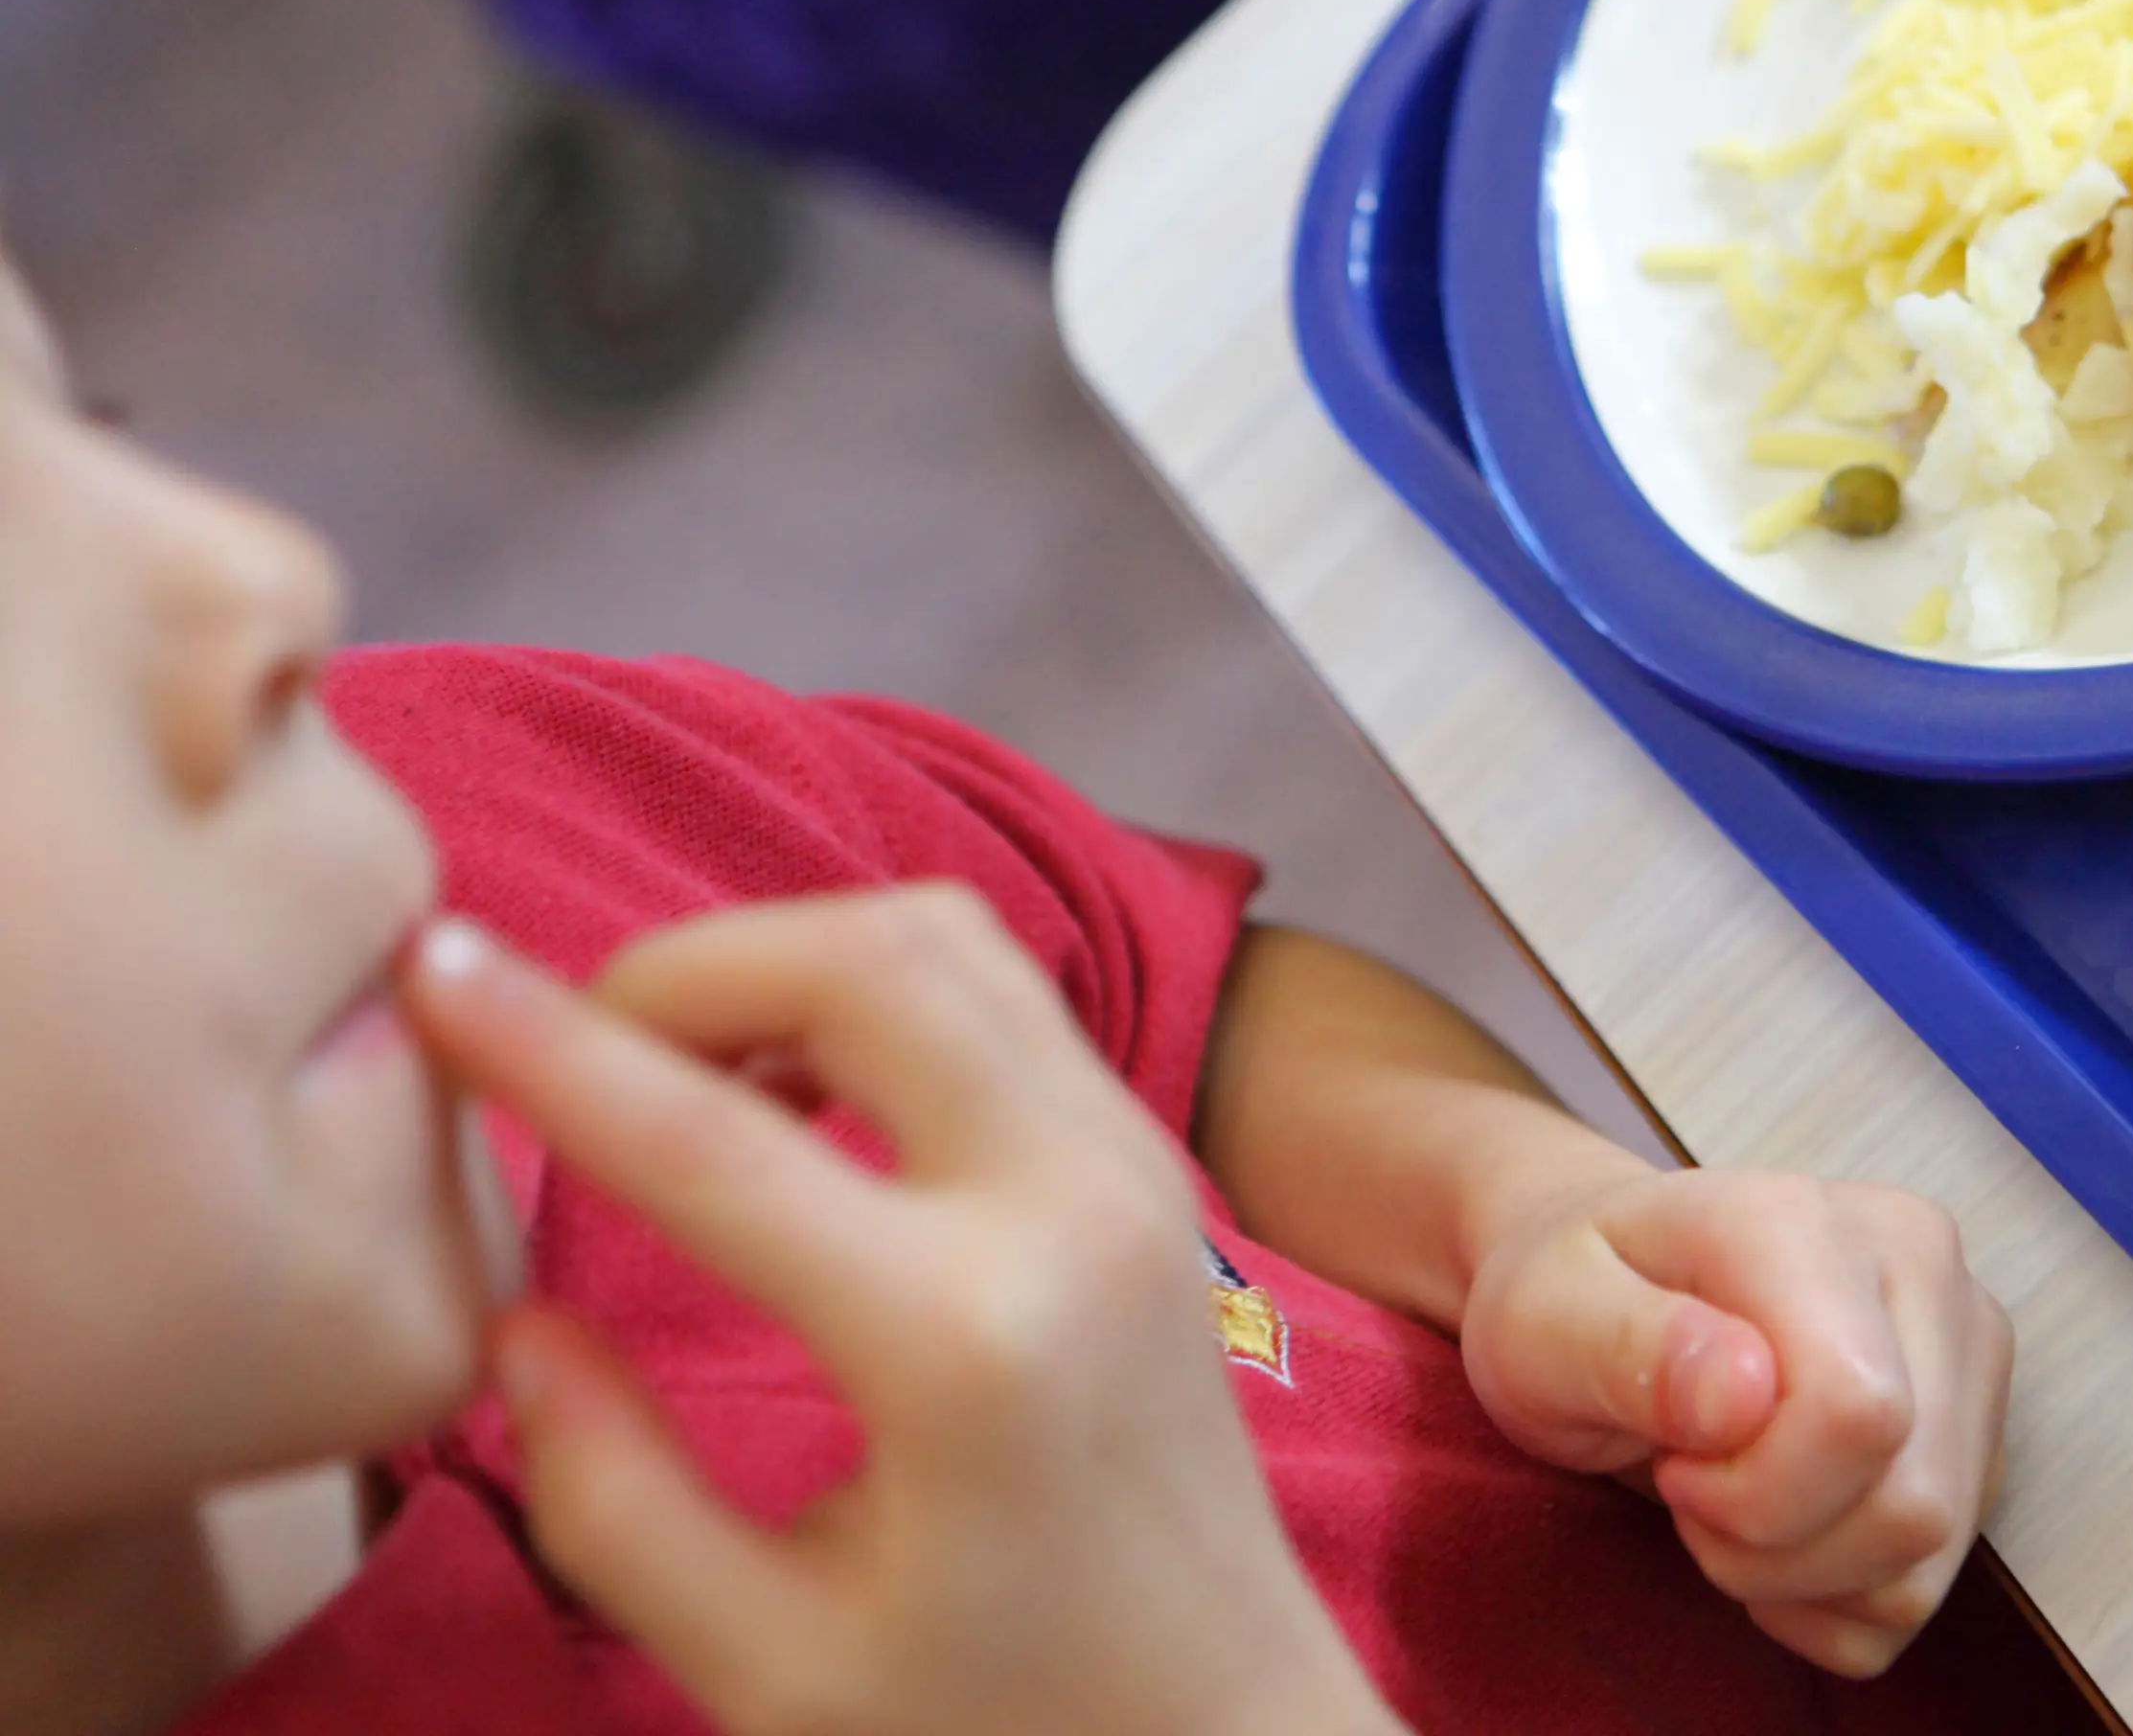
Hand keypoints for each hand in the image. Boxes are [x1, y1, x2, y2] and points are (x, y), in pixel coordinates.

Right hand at [404, 887, 1400, 1735]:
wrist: (1230, 1727)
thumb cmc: (1002, 1720)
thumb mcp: (768, 1666)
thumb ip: (612, 1497)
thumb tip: (515, 1319)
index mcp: (962, 1342)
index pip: (716, 1143)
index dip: (550, 1046)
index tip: (434, 973)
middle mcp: (1069, 1207)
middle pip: (863, 960)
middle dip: (686, 964)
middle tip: (565, 1044)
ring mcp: (1133, 1164)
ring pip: (948, 942)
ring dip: (788, 955)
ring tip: (669, 1067)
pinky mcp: (1153, 1161)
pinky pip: (1006, 993)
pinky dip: (877, 985)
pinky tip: (790, 1087)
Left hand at [1457, 1165, 2011, 1677]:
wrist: (1612, 1286)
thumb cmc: (1569, 1298)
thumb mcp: (1541, 1317)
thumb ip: (1627, 1347)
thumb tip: (1744, 1395)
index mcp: (1810, 1221)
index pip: (1859, 1412)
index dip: (1756, 1491)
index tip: (1674, 1461)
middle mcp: (1921, 1268)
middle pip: (1912, 1503)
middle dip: (1775, 1549)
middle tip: (1691, 1491)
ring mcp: (1966, 1349)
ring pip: (1929, 1556)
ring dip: (1804, 1578)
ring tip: (1728, 1503)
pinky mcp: (1977, 1430)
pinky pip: (1926, 1586)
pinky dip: (1836, 1602)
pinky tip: (1778, 1537)